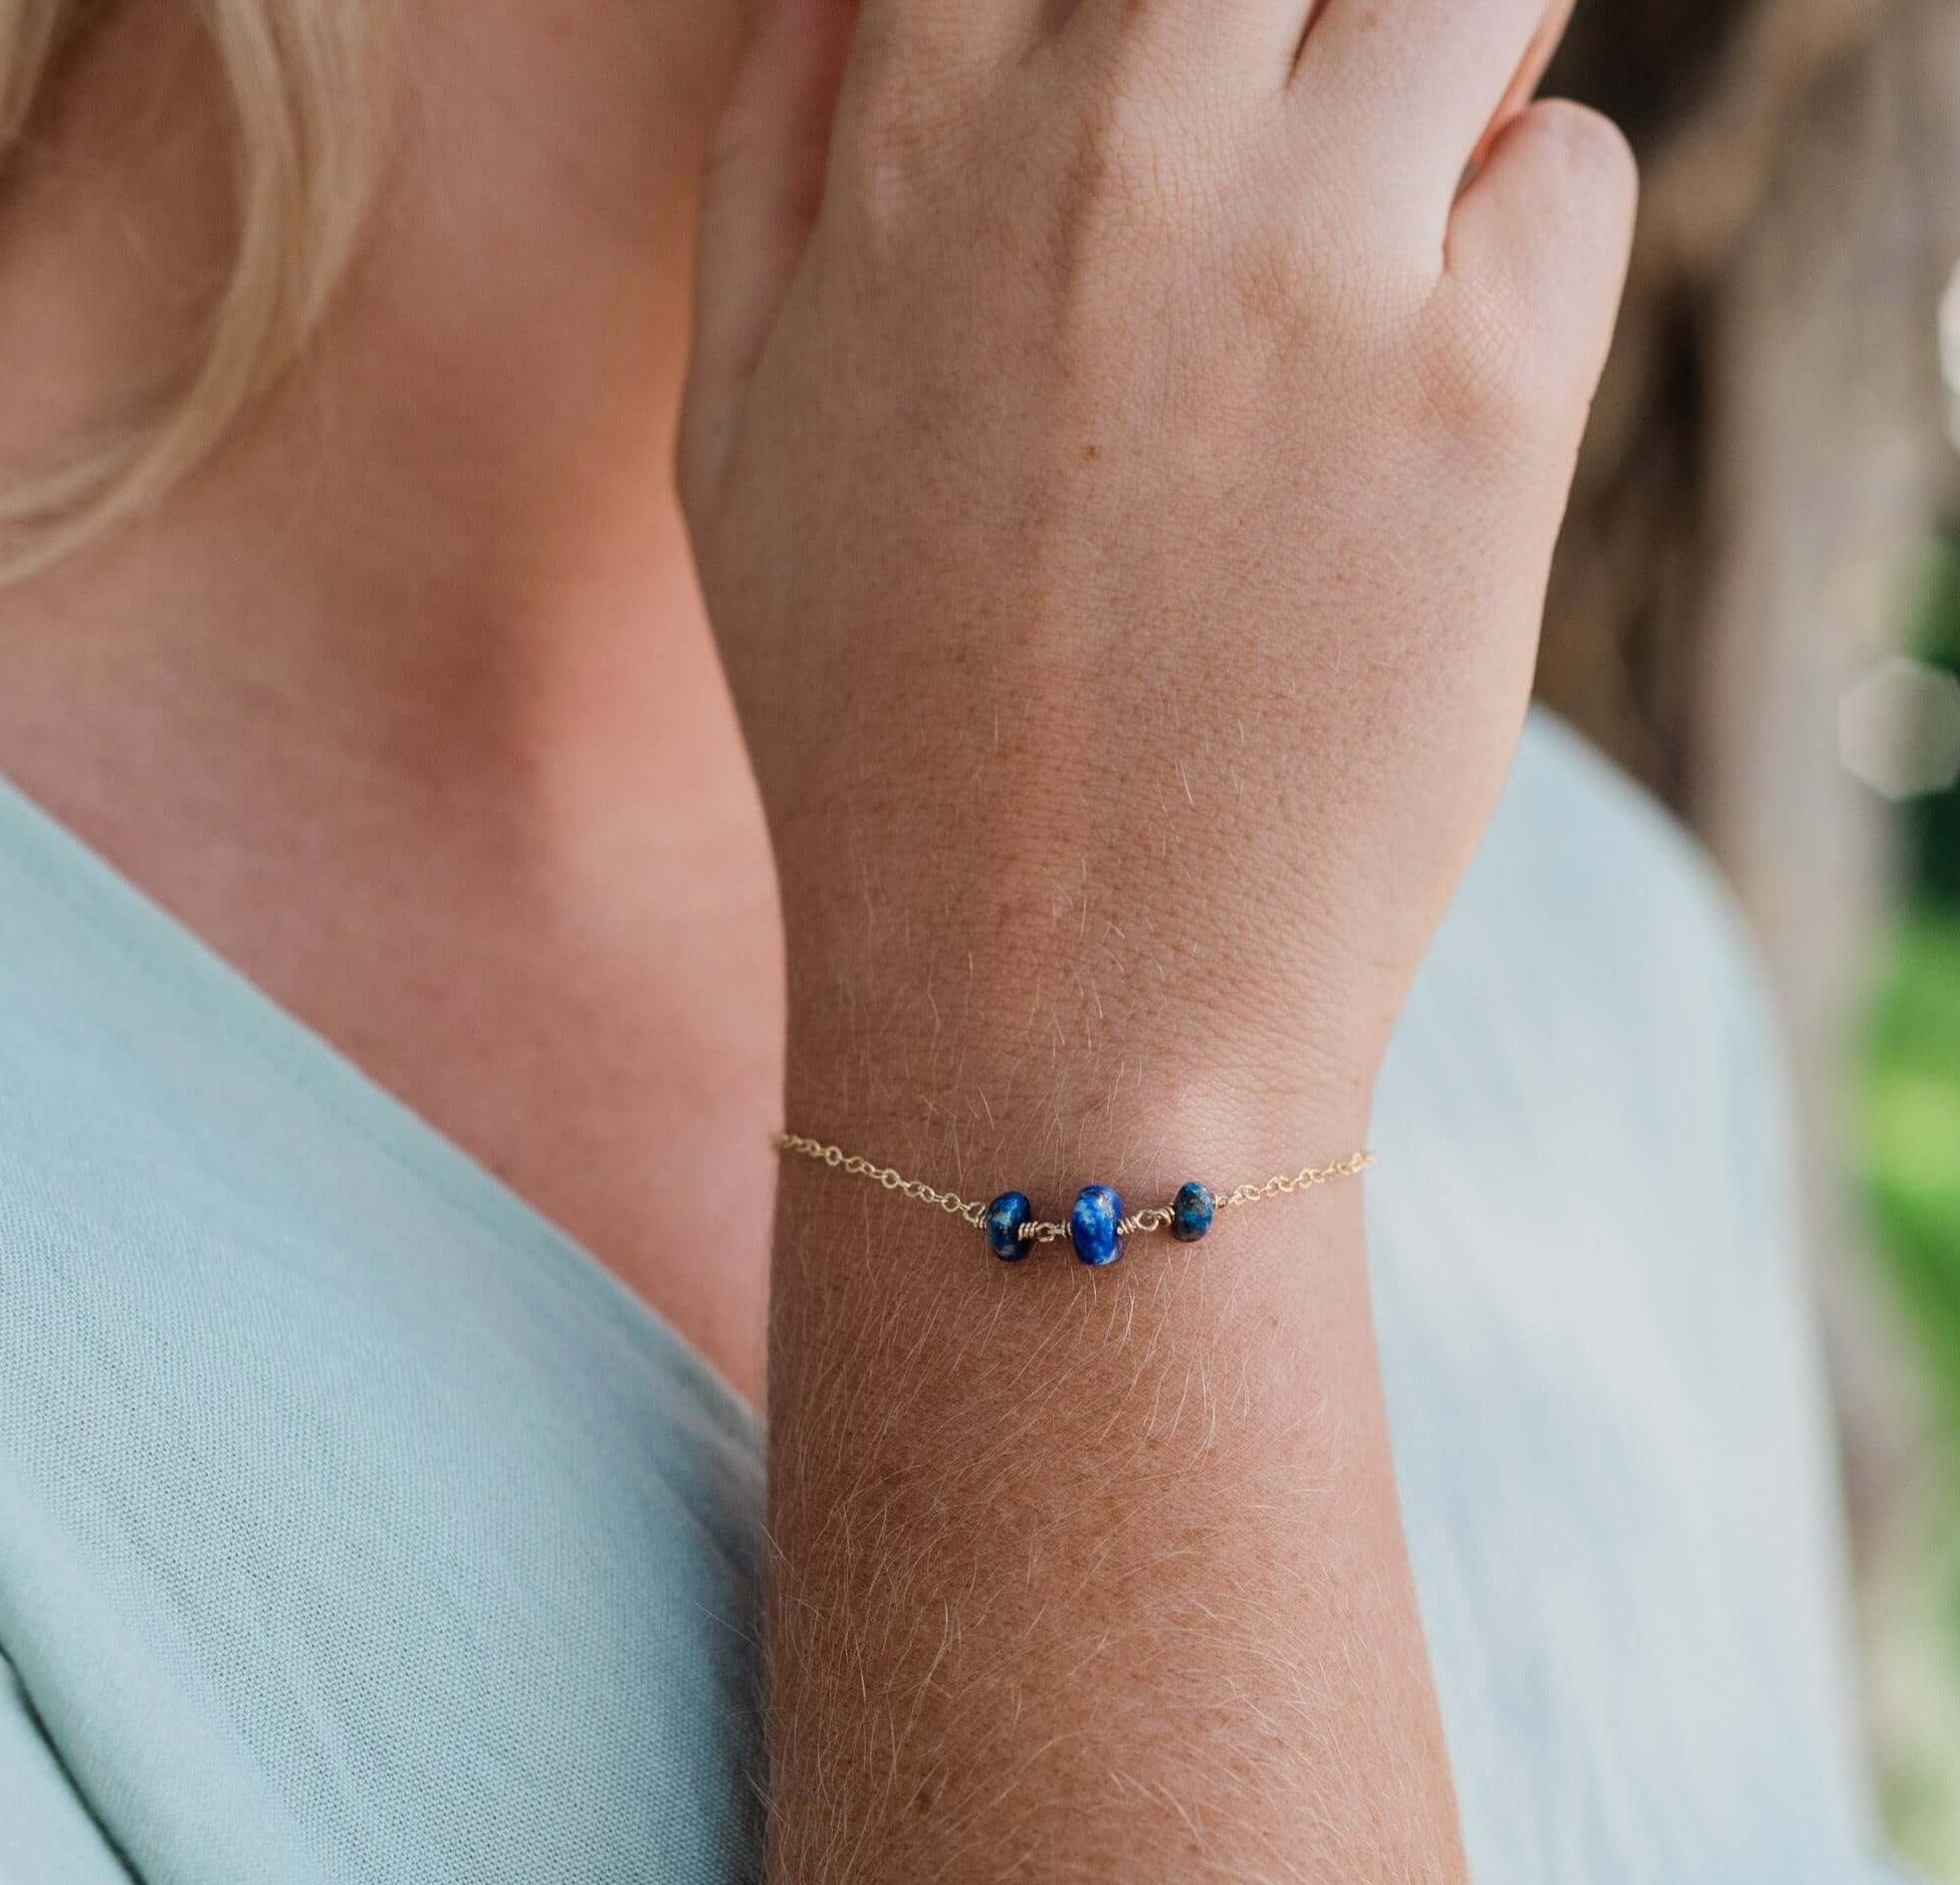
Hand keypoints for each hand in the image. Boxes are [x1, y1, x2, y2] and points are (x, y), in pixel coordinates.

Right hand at [682, 0, 1634, 1123]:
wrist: (1049, 1007)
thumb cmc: (878, 748)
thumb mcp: (735, 449)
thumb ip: (768, 168)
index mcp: (908, 153)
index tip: (1166, 83)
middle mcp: (1106, 152)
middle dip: (1300, 9)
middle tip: (1295, 132)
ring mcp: (1307, 260)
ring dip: (1445, 59)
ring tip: (1383, 223)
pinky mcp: (1481, 391)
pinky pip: (1566, 174)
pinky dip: (1521, 253)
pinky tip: (1425, 412)